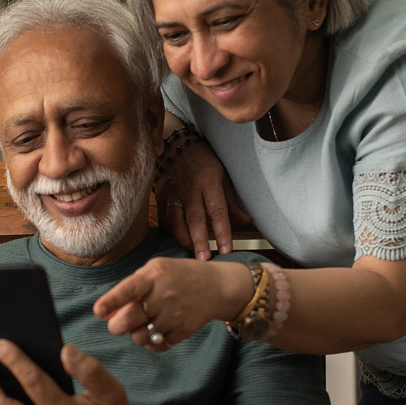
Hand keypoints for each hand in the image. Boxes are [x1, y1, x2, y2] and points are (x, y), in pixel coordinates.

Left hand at [93, 257, 253, 349]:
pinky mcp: (182, 332)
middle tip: (117, 324)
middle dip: (116, 326)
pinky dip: (151, 342)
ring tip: (144, 323)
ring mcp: (174, 315)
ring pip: (139, 337)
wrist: (216, 287)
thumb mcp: (155, 271)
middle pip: (129, 320)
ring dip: (135, 334)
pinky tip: (157, 329)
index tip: (98, 310)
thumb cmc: (178, 276)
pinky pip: (156, 345)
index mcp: (154, 276)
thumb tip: (104, 312)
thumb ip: (130, 288)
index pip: (129, 289)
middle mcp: (164, 296)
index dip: (112, 301)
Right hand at [155, 138, 250, 259]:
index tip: (226, 249)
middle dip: (200, 241)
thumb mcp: (222, 174)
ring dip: (184, 239)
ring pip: (176, 221)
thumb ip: (231, 200)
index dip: (222, 232)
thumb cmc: (202, 160)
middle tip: (205, 259)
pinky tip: (179, 240)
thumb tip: (246, 221)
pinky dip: (172, 232)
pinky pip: (164, 219)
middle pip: (195, 218)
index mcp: (208, 180)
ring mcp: (172, 192)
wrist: (174, 144)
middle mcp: (190, 187)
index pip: (217, 210)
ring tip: (192, 253)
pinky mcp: (159, 196)